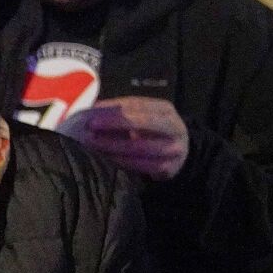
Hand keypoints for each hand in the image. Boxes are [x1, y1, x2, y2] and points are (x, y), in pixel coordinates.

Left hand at [66, 96, 189, 180]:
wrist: (181, 153)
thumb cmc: (153, 131)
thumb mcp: (143, 117)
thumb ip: (121, 112)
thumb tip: (92, 109)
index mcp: (164, 109)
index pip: (137, 104)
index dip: (114, 107)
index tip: (92, 110)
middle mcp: (173, 127)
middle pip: (142, 122)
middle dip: (114, 123)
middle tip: (91, 125)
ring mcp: (173, 148)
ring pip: (140, 147)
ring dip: (113, 145)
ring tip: (93, 143)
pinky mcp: (169, 167)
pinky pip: (141, 165)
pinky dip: (121, 161)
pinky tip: (106, 157)